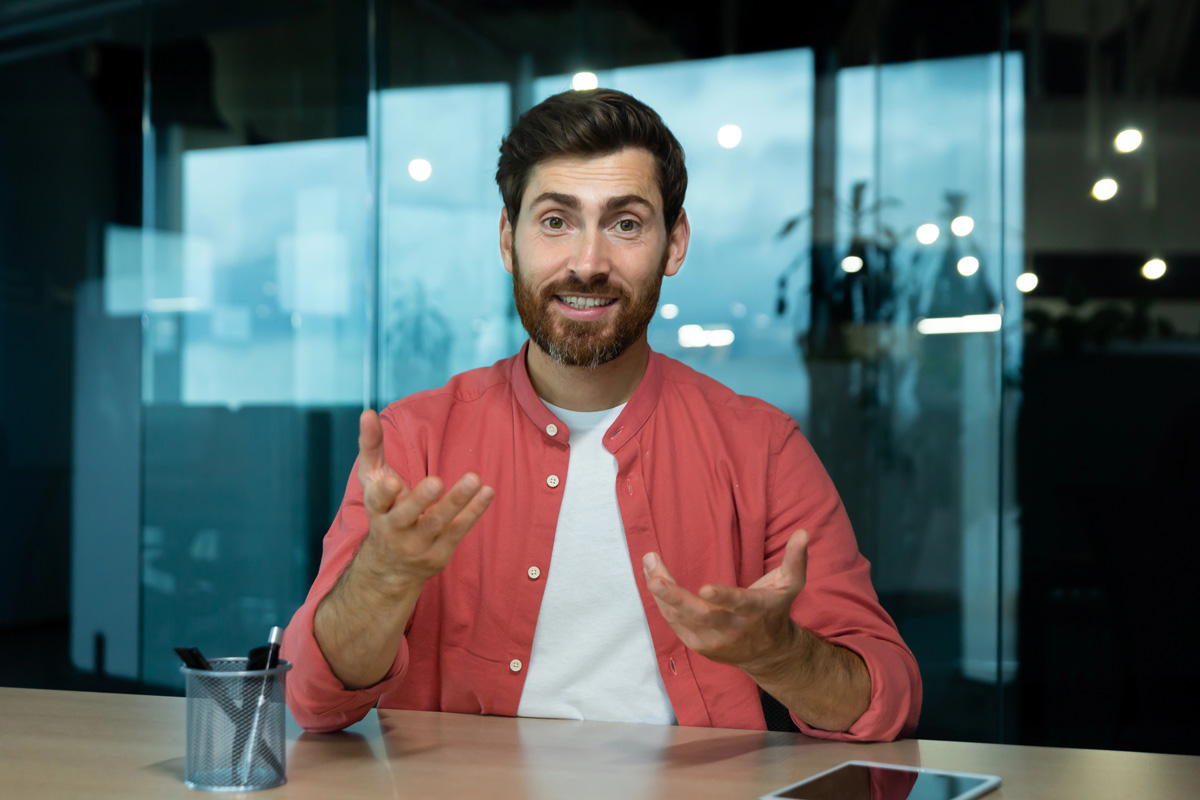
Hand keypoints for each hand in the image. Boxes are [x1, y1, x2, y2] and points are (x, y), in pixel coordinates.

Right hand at [355, 409, 493, 591]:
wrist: (390, 567)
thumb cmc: (385, 510)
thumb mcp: (373, 480)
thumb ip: (371, 446)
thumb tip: (367, 412)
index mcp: (377, 509)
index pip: (377, 501)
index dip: (384, 493)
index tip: (393, 482)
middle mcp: (395, 529)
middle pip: (408, 515)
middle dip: (421, 499)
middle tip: (437, 482)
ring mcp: (418, 544)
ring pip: (438, 523)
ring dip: (457, 501)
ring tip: (474, 479)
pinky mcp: (439, 553)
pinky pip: (458, 531)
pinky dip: (474, 511)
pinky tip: (488, 492)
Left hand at [642, 529, 808, 673]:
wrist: (768, 653)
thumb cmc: (776, 609)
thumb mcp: (791, 585)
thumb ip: (796, 558)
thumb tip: (804, 532)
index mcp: (755, 611)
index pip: (739, 604)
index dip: (723, 597)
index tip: (704, 588)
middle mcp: (732, 630)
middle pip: (700, 615)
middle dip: (675, 596)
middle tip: (655, 577)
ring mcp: (712, 641)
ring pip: (681, 618)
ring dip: (662, 593)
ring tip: (650, 563)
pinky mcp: (698, 646)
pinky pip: (675, 623)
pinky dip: (663, 602)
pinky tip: (654, 578)